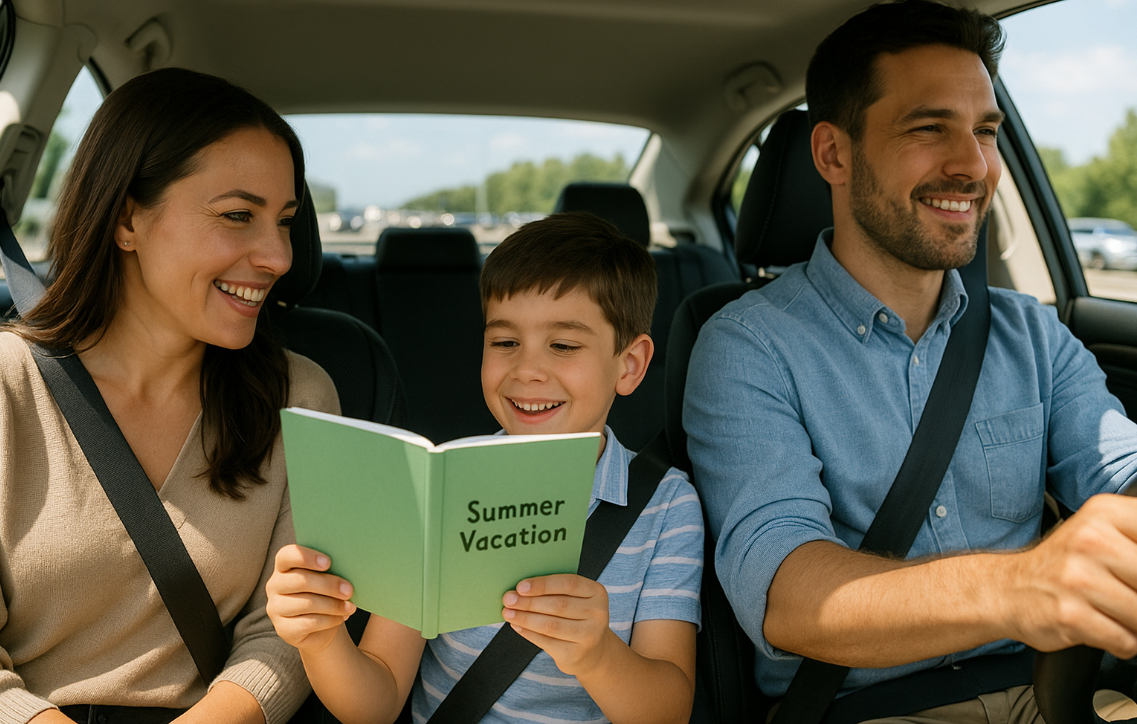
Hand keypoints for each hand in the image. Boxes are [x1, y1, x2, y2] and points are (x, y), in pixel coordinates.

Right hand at [265, 545, 356, 653]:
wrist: (320, 626)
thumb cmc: (325, 593)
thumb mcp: (327, 578)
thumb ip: (330, 569)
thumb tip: (349, 565)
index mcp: (284, 566)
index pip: (286, 556)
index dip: (306, 557)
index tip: (328, 562)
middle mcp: (275, 585)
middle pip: (300, 581)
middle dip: (328, 585)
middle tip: (349, 590)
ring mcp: (276, 608)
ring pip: (307, 603)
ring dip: (333, 605)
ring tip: (350, 606)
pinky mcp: (283, 629)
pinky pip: (309, 623)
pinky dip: (330, 620)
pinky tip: (342, 617)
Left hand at [502, 574, 616, 675]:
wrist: (593, 651)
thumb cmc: (577, 616)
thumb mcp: (575, 599)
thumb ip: (554, 591)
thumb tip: (520, 589)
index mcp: (597, 593)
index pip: (569, 584)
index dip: (543, 585)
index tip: (520, 586)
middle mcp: (598, 614)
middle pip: (558, 605)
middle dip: (529, 602)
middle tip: (508, 599)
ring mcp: (589, 636)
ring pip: (550, 625)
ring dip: (525, 618)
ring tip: (508, 613)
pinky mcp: (576, 654)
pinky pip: (546, 642)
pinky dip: (528, 633)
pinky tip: (517, 626)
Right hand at [1005, 493, 1136, 658]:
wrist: (1007, 589)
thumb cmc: (1064, 566)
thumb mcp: (1102, 533)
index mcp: (1105, 512)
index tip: (1133, 576)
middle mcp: (1090, 539)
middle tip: (1126, 594)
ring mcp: (1079, 578)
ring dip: (1136, 623)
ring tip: (1115, 612)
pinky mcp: (1071, 614)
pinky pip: (1127, 641)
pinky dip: (1123, 643)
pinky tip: (1102, 627)